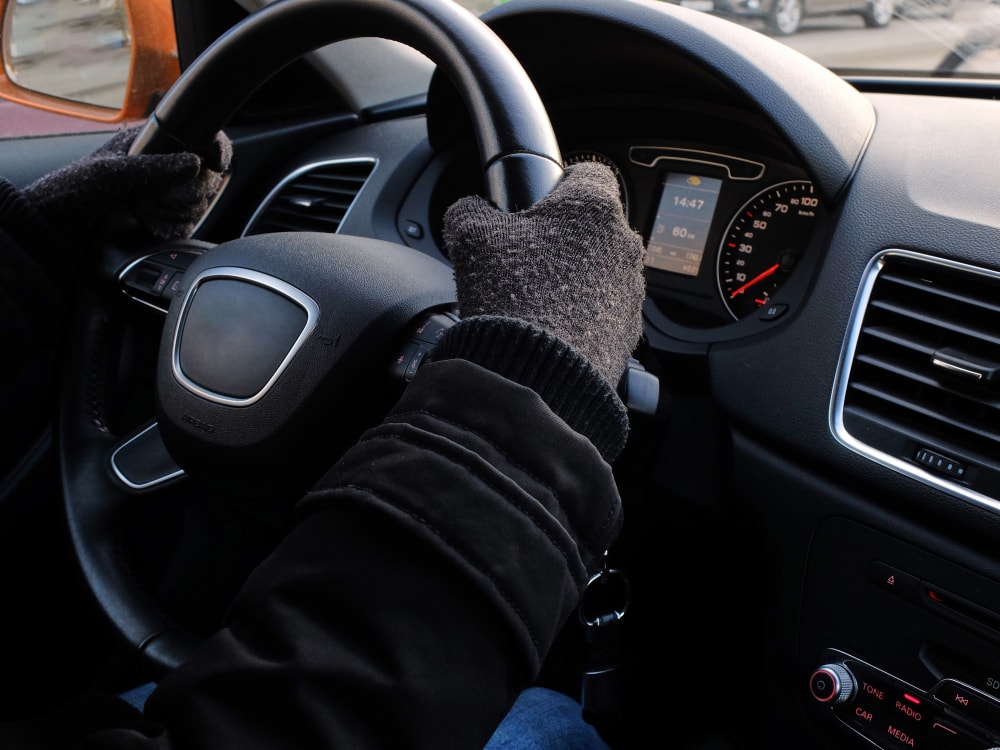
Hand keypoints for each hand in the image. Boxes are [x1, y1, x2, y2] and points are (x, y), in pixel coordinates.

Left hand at [23, 125, 230, 240]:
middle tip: (162, 200)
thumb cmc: (72, 191)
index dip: (214, 148)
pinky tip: (152, 226)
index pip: (199, 136)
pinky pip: (189, 224)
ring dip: (178, 213)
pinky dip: (174, 228)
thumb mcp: (111, 173)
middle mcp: (162, 166)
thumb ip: (155, 167)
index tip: (213, 163)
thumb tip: (195, 163)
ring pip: (200, 202)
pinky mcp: (164, 220)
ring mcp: (165, 194)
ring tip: (147, 214)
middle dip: (190, 191)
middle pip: (207, 175)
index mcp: (150, 142)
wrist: (54, 231)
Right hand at [443, 161, 645, 386]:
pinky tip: (553, 327)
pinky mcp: (629, 330)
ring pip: (604, 269)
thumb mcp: (471, 239)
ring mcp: (631, 290)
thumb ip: (470, 211)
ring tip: (539, 297)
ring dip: (578, 276)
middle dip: (566, 235)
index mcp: (592, 208)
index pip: (590, 172)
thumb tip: (469, 212)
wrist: (535, 374)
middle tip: (528, 256)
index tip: (543, 199)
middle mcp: (623, 244)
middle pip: (597, 225)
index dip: (563, 182)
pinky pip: (607, 311)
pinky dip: (585, 314)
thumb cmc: (510, 298)